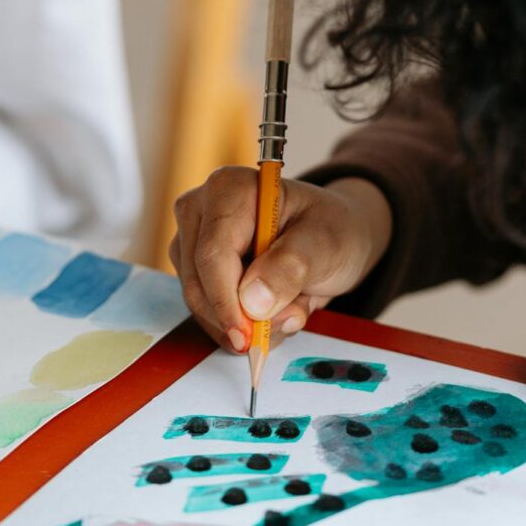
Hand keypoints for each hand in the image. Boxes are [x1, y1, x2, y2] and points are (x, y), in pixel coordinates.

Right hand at [170, 169, 392, 352]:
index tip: (247, 336)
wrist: (332, 236)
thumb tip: (251, 302)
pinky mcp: (195, 270)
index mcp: (230, 189)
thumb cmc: (330, 229)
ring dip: (248, 323)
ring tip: (294, 305)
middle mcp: (201, 210)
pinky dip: (244, 324)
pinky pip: (209, 313)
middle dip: (241, 318)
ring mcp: (193, 241)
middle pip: (199, 283)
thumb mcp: (325, 244)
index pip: (213, 254)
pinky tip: (276, 310)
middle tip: (289, 321)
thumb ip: (290, 268)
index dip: (225, 300)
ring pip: (201, 303)